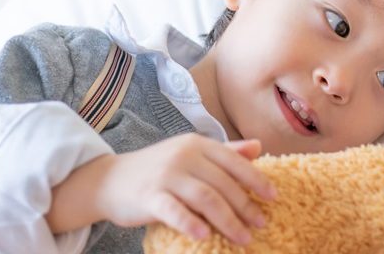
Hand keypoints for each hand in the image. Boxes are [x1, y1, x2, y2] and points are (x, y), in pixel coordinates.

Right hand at [97, 134, 276, 244]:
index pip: (233, 161)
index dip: (256, 179)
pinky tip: (206, 236)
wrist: (109, 179)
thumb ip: (224, 152)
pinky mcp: (149, 196)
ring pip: (205, 198)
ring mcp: (165, 175)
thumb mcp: (190, 153)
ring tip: (243, 238)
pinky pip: (174, 211)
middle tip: (260, 225)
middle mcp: (183, 156)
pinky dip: (192, 223)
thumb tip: (258, 146)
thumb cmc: (157, 169)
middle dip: (245, 206)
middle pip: (223, 183)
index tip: (273, 197)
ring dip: (228, 220)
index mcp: (196, 144)